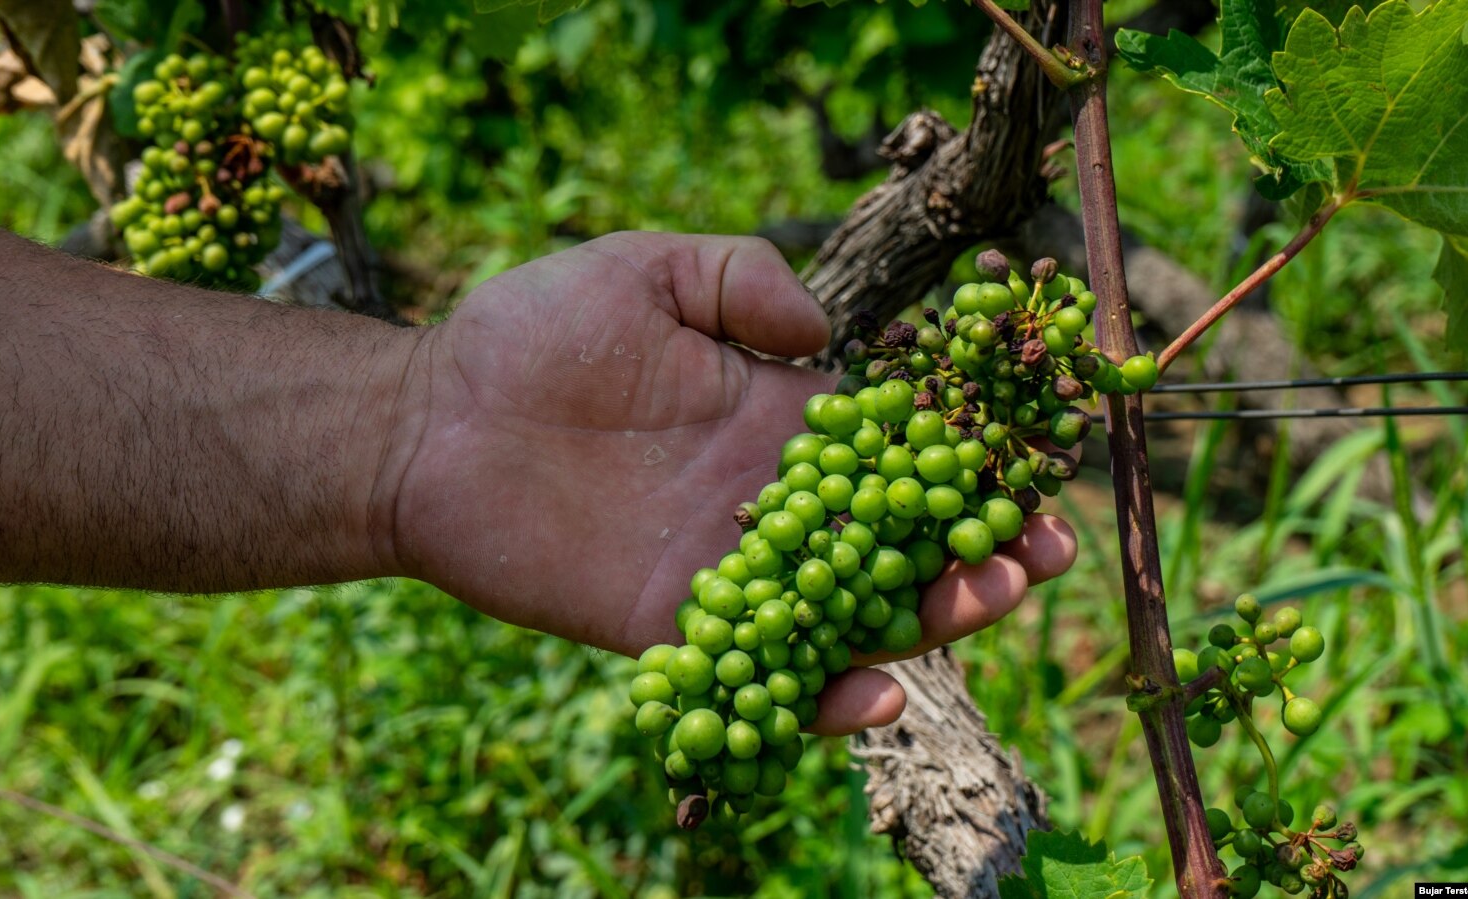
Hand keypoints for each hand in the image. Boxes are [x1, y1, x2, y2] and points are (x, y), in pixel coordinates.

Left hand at [381, 232, 1076, 733]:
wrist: (428, 420)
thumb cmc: (531, 332)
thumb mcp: (648, 269)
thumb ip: (740, 280)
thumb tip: (828, 331)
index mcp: (777, 417)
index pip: (895, 447)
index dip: (969, 457)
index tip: (1039, 463)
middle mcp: (767, 501)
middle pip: (894, 540)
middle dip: (977, 548)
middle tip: (1039, 553)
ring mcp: (727, 570)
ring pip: (849, 612)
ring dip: (928, 617)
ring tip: (986, 598)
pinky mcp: (675, 628)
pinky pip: (762, 675)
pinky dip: (822, 696)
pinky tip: (878, 689)